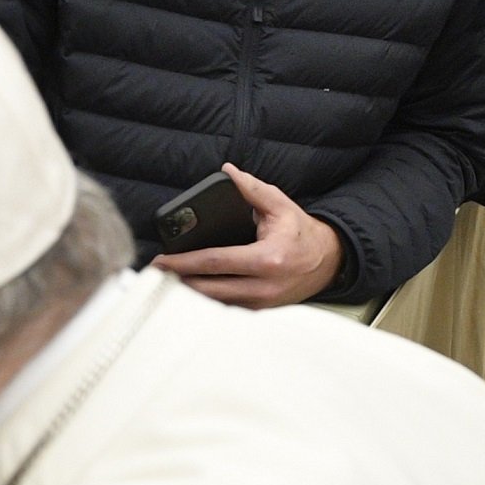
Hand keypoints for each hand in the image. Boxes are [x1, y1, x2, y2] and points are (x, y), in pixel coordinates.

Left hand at [151, 165, 346, 306]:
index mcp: (268, 259)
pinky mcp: (259, 312)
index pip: (216, 262)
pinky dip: (205, 300)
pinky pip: (225, 308)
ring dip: (188, 294)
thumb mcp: (280, 206)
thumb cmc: (302, 233)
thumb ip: (252, 189)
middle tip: (155, 273)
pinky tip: (188, 290)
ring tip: (166, 281)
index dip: (184, 263)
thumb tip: (228, 172)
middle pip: (208, 290)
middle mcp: (264, 287)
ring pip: (214, 304)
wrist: (329, 262)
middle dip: (178, 282)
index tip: (161, 261)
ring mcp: (261, 304)